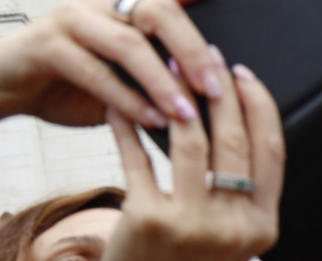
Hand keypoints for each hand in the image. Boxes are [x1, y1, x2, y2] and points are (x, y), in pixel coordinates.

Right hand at [0, 0, 219, 126]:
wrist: (12, 85)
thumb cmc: (79, 84)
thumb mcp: (129, 79)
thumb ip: (164, 77)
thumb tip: (218, 102)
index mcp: (128, 6)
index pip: (174, 5)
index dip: (202, 20)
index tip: (233, 47)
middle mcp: (103, 2)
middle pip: (159, 12)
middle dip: (192, 52)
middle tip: (216, 87)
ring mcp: (74, 19)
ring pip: (129, 44)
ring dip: (163, 83)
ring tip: (187, 114)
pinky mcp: (49, 45)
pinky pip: (97, 72)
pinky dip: (129, 101)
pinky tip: (153, 121)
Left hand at [101, 54, 282, 260]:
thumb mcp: (239, 241)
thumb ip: (246, 195)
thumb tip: (238, 130)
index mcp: (263, 225)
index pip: (272, 151)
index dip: (260, 105)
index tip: (245, 76)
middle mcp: (234, 224)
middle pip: (234, 138)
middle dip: (220, 89)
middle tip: (206, 62)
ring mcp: (192, 223)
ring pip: (190, 140)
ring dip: (177, 97)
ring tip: (168, 75)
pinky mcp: (150, 220)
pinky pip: (141, 158)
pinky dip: (130, 128)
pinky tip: (126, 110)